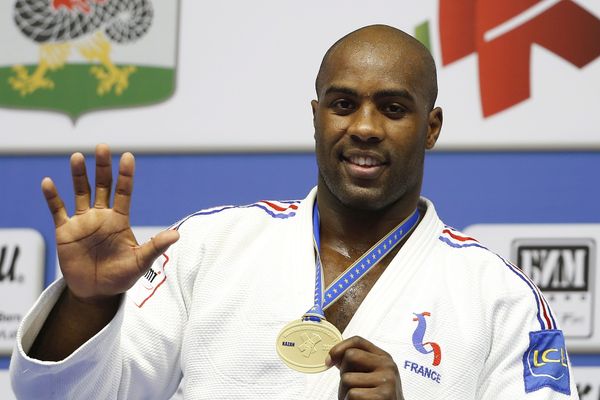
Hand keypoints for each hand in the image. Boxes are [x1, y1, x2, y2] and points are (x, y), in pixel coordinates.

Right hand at [43, 144, 178, 302]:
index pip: (124, 192)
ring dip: (79, 175)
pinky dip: (52, 197)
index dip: (126, 175)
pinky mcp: (65, 232)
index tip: (128, 156)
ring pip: (80, 193)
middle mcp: (101, 216)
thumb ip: (155, 246)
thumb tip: (177, 235)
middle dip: (103, 167)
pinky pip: (58, 210)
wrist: (97, 293)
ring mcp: (82, 222)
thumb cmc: (121, 276)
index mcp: (120, 220)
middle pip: (103, 186)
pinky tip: (48, 182)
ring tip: (78, 156)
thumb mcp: (140, 262)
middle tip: (103, 147)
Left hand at [327, 336, 403, 399]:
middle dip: (343, 373)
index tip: (329, 361)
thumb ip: (357, 363)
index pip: (357, 341)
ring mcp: (386, 380)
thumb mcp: (371, 375)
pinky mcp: (383, 396)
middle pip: (350, 356)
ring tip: (354, 399)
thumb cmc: (377, 397)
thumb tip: (333, 356)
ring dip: (344, 393)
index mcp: (383, 357)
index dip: (339, 348)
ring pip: (347, 379)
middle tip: (349, 387)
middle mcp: (387, 365)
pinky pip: (353, 394)